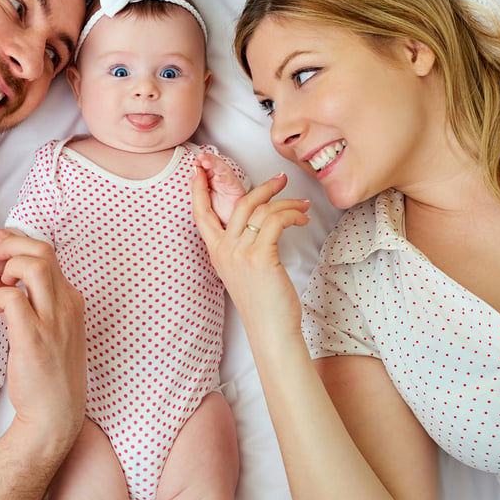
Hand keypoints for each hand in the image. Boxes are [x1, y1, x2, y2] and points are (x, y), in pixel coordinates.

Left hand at [0, 230, 86, 454]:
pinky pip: (12, 299)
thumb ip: (38, 301)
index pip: (47, 251)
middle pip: (42, 250)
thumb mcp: (54, 329)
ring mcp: (53, 321)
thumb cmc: (49, 372)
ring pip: (32, 266)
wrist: (56, 414)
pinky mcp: (34, 339)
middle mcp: (67, 305)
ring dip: (5, 267)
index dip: (17, 243)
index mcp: (72, 300)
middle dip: (10, 246)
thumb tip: (8, 275)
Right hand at [191, 169, 310, 337]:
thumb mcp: (243, 271)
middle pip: (239, 203)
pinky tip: (301, 220)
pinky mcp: (260, 256)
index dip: (198, 189)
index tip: (199, 169)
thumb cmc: (263, 303)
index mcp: (217, 253)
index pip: (201, 214)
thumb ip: (242, 247)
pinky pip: (275, 220)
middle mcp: (225, 250)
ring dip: (286, 203)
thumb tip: (260, 222)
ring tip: (302, 207)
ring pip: (261, 209)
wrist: (270, 329)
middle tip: (281, 181)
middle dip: (263, 187)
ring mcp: (240, 252)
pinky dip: (292, 215)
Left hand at [196, 152, 246, 225]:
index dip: (200, 164)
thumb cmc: (220, 215)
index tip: (194, 162)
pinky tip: (218, 178)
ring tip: (206, 162)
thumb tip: (192, 175)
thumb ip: (198, 188)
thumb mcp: (203, 201)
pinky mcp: (239, 191)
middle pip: (215, 166)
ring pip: (224, 170)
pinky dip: (225, 179)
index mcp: (212, 182)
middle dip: (207, 160)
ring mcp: (230, 185)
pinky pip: (232, 183)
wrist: (230, 228)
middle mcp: (222, 181)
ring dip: (215, 165)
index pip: (206, 168)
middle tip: (200, 157)